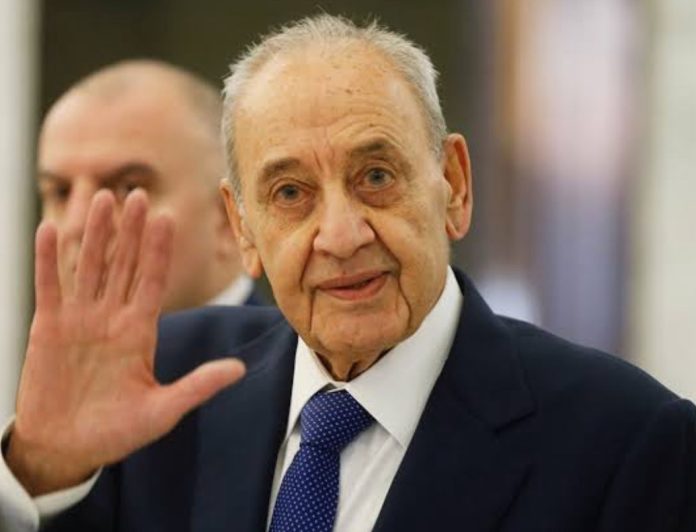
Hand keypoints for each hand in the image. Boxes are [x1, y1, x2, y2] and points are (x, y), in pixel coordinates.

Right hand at [6, 189, 244, 494]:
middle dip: (132, 230)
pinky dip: (49, 260)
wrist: (68, 449)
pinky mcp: (49, 328)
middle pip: (124, 264)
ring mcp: (80, 320)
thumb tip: (240, 370)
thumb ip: (198, 386)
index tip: (168, 217)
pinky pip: (49, 286)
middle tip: (139, 193)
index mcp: (140, 332)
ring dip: (96, 233)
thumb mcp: (163, 411)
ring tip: (103, 198)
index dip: (160, 250)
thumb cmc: (117, 432)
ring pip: (89, 266)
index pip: (152, 280)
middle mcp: (112, 318)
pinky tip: (51, 229)